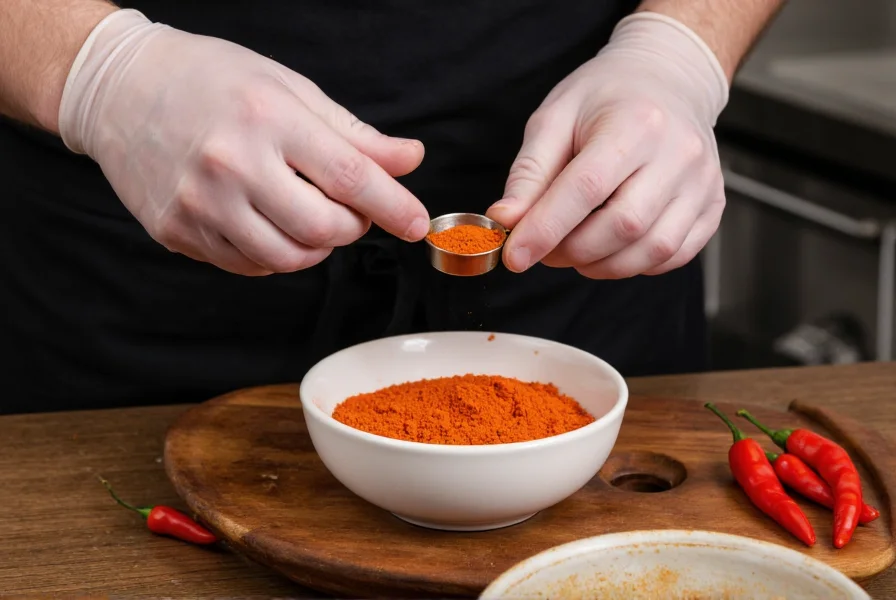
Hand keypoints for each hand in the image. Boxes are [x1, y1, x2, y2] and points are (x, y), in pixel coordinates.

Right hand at [59, 10, 429, 275]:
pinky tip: (268, 223)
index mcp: (267, 118)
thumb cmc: (210, 80)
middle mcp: (231, 163)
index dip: (393, 207)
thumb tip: (409, 160)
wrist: (119, 89)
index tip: (417, 225)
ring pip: (288, 258)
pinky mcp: (177, 230)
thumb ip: (353, 133)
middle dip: (351, 227)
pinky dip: (274, 253)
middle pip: (322, 229)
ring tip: (309, 215)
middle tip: (348, 209)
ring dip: (316, 246)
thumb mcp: (288, 89)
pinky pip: (249, 265)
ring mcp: (199, 203)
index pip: (350, 176)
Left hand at [487, 12, 728, 278]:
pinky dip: (633, 264)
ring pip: (651, 250)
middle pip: (622, 226)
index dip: (546, 229)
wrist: (668, 80)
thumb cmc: (605, 99)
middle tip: (544, 249)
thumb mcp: (555, 119)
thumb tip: (506, 220)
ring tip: (574, 249)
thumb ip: (529, 173)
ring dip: (601, 265)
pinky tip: (610, 248)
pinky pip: (673, 256)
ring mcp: (703, 183)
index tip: (514, 256)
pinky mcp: (713, 206)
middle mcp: (679, 153)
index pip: (587, 188)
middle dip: (571, 251)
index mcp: (636, 122)